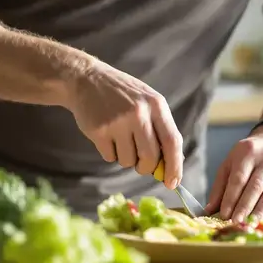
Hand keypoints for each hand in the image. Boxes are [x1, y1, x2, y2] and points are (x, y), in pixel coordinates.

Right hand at [64, 58, 184, 188]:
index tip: (172, 183)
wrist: (87, 79)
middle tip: (140, 164)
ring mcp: (118, 122)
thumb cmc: (122, 95)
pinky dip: (109, 153)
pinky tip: (106, 135)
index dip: (175, 166)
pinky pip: (110, 157)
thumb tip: (173, 164)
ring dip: (125, 158)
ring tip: (119, 138)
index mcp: (156, 105)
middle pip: (151, 158)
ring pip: (129, 161)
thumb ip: (161, 129)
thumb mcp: (147, 102)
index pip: (172, 141)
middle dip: (146, 168)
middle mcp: (139, 113)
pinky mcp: (99, 130)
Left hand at [207, 126, 262, 221]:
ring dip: (260, 211)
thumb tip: (209, 209)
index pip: (239, 178)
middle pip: (255, 186)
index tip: (224, 215)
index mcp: (248, 153)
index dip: (231, 198)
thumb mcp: (231, 163)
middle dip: (245, 207)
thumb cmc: (250, 156)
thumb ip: (220, 185)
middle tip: (236, 222)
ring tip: (250, 224)